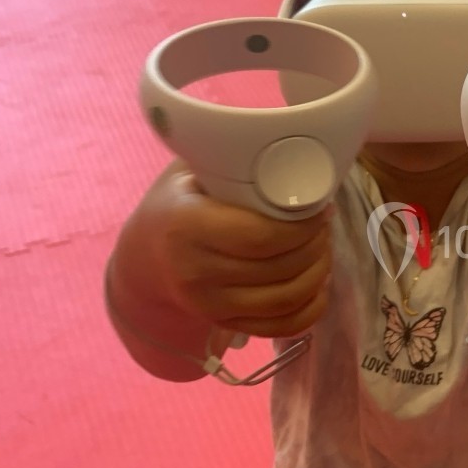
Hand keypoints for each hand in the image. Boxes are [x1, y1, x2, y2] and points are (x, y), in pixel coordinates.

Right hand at [136, 161, 331, 338]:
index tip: (319, 206)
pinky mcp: (225, 323)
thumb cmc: (179, 203)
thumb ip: (230, 157)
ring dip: (318, 272)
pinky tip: (319, 286)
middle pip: (280, 268)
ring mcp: (209, 305)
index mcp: (187, 226)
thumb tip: (294, 140)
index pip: (261, 236)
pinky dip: (311, 310)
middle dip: (315, 244)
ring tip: (322, 247)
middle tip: (323, 223)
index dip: (302, 225)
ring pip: (286, 299)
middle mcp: (195, 271)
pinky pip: (280, 327)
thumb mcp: (191, 170)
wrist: (144, 257)